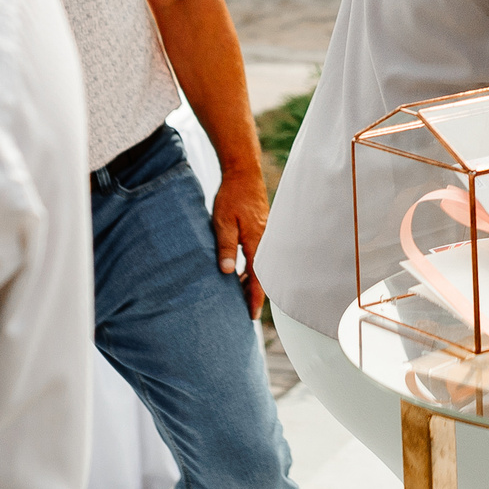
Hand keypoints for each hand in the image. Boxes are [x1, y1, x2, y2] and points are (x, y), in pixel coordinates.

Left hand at [211, 166, 269, 318]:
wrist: (243, 173)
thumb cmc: (232, 196)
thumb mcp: (223, 222)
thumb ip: (226, 247)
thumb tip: (226, 272)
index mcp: (256, 242)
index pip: (257, 277)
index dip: (254, 298)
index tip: (251, 316)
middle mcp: (264, 240)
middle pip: (261, 274)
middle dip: (253, 294)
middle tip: (243, 311)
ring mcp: (265, 234)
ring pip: (260, 265)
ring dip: (250, 280)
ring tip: (237, 294)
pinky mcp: (262, 229)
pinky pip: (258, 254)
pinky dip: (250, 267)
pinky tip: (238, 271)